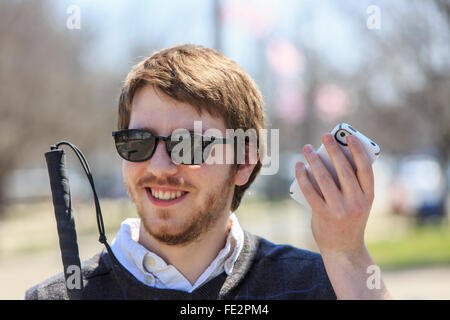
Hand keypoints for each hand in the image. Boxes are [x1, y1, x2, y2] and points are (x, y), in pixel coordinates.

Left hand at [295, 133, 373, 256]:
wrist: (343, 249)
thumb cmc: (350, 220)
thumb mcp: (359, 203)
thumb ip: (349, 184)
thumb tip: (329, 159)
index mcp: (369, 197)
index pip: (365, 169)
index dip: (358, 151)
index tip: (350, 137)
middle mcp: (356, 202)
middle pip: (344, 170)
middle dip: (333, 150)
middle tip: (325, 136)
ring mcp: (339, 209)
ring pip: (324, 178)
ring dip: (314, 160)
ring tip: (307, 148)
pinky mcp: (323, 215)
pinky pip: (310, 191)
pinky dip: (303, 176)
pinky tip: (299, 166)